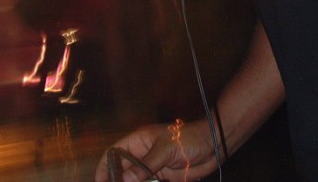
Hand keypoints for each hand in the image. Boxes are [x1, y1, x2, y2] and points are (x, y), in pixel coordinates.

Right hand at [95, 119, 218, 181]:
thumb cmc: (189, 138)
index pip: (115, 152)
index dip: (104, 166)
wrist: (213, 146)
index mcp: (139, 140)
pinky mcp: (161, 178)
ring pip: (133, 180)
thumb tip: (124, 180)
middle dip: (115, 180)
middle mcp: (142, 154)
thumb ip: (145, 166)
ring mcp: (151, 167)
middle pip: (122, 170)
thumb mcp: (166, 149)